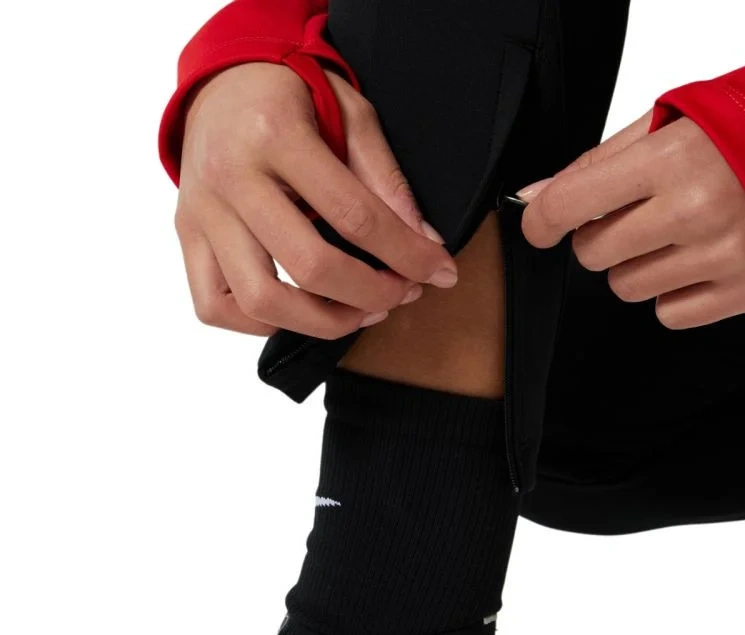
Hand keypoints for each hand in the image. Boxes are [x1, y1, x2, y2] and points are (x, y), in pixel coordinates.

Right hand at [174, 63, 457, 337]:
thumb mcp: (350, 113)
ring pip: (260, 301)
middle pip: (310, 267)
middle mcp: (229, 177)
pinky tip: (299, 310)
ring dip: (322, 322)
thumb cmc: (289, 95)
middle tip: (401, 294)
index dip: (407, 254)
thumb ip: (386, 179)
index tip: (439, 272)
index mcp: (275, 134)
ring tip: (358, 312)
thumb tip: (423, 242)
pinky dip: (262, 324)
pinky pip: (215, 307)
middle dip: (372, 294)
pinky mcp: (188, 237)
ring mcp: (202, 212)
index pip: (354, 215)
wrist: (220, 83)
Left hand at [518, 111, 744, 328]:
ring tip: (675, 234)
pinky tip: (699, 259)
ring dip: (637, 266)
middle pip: (592, 255)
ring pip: (625, 289)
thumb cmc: (737, 138)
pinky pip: (667, 314)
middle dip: (601, 238)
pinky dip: (674, 292)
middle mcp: (697, 209)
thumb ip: (594, 166)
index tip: (541, 226)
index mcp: (671, 160)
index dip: (541, 220)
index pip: (569, 204)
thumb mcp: (666, 129)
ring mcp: (724, 254)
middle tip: (638, 216)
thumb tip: (533, 199)